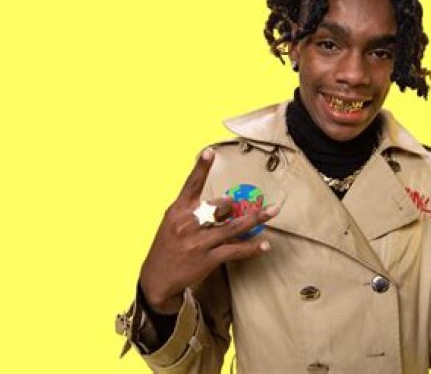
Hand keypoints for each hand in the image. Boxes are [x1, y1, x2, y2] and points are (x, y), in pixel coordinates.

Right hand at [139, 148, 278, 313]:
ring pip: (234, 227)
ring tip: (273, 210)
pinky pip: (235, 250)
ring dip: (257, 218)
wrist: (157, 278)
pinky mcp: (208, 259)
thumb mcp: (172, 222)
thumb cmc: (168, 246)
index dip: (201, 167)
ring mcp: (199, 242)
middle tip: (235, 208)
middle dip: (232, 207)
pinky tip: (265, 245)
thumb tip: (226, 200)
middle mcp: (188, 224)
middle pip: (221, 206)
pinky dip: (252, 248)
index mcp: (178, 210)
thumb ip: (194, 209)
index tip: (209, 152)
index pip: (191, 185)